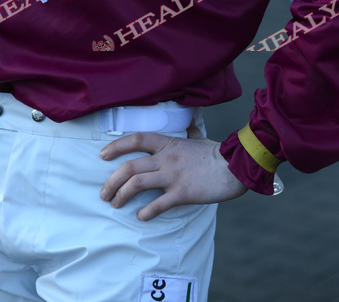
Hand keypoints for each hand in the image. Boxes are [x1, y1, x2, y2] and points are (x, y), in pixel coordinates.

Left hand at [99, 122, 247, 220]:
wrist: (235, 166)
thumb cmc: (218, 152)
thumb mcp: (199, 137)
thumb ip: (191, 130)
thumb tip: (191, 122)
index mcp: (168, 143)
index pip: (136, 139)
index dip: (116, 146)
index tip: (102, 155)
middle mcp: (166, 158)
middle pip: (129, 166)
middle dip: (112, 181)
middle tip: (104, 193)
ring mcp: (173, 175)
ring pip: (137, 183)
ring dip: (122, 195)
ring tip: (116, 205)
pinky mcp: (182, 193)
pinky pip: (158, 204)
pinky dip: (146, 212)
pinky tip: (141, 217)